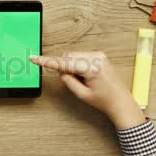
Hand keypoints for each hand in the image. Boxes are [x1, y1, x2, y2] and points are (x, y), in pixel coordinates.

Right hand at [29, 52, 145, 129]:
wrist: (120, 101)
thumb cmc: (104, 100)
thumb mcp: (82, 95)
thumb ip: (68, 81)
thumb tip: (61, 71)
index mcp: (91, 68)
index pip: (64, 64)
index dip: (47, 62)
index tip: (34, 58)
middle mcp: (96, 58)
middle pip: (68, 57)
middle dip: (66, 68)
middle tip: (76, 82)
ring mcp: (99, 55)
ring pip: (73, 56)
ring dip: (73, 66)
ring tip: (84, 79)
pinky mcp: (100, 55)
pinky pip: (81, 56)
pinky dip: (79, 64)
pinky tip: (88, 75)